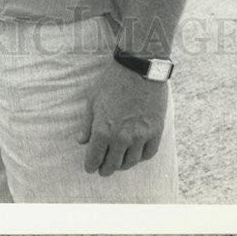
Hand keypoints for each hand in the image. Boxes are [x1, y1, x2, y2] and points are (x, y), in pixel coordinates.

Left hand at [78, 61, 168, 175]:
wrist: (139, 67)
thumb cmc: (113, 81)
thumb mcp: (93, 99)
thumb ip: (87, 123)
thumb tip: (82, 141)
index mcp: (103, 130)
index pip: (94, 159)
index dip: (91, 165)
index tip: (91, 167)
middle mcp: (121, 137)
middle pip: (112, 165)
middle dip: (105, 169)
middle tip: (103, 169)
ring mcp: (140, 136)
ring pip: (130, 162)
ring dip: (122, 165)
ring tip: (119, 162)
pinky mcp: (155, 131)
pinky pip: (148, 154)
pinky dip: (140, 157)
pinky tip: (136, 153)